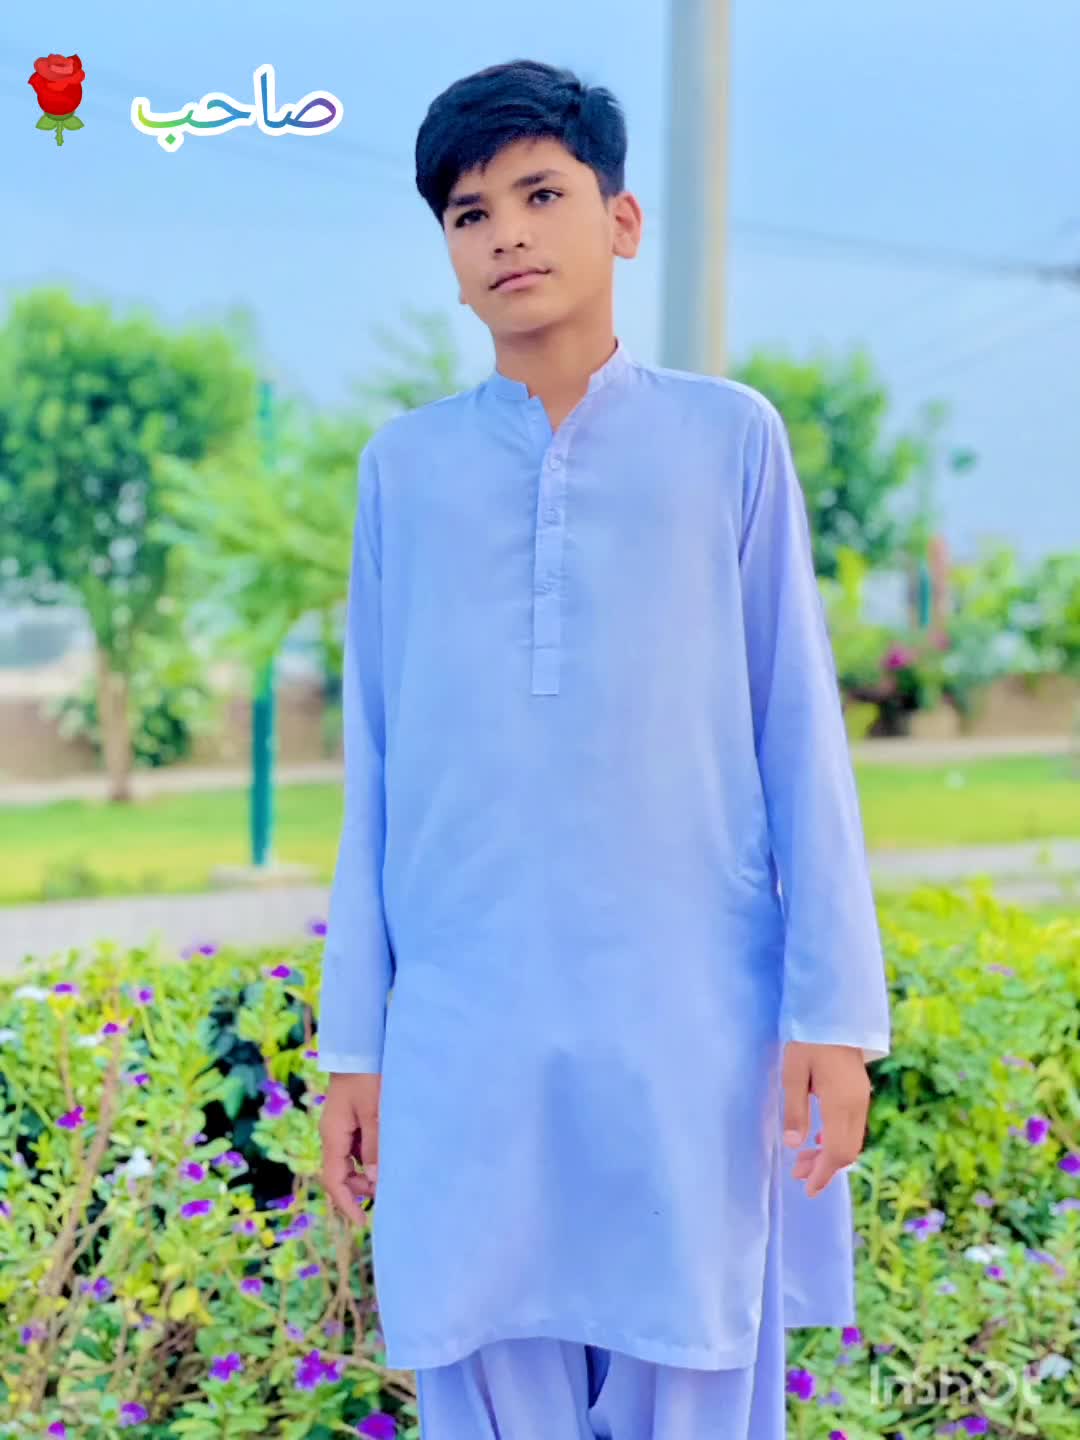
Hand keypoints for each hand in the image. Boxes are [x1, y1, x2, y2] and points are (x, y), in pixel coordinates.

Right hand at [319, 1072, 380, 1226]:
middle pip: (342, 1175)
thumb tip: (373, 1182)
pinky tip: (387, 1153)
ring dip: (367, 1172)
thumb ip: (374, 1147)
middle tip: (387, 1191)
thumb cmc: (367, 1077)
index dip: (347, 1205)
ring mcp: (342, 1128)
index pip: (334, 1181)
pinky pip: (358, 1147)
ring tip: (391, 1172)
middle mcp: (333, 1135)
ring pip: (351, 1162)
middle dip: (361, 1189)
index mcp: (333, 1136)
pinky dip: (370, 1156)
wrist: (359, 1047)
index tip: (363, 1222)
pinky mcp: (352, 1120)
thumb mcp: (374, 1113)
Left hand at [781, 1041, 869, 1198]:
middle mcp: (857, 1104)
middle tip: (798, 1175)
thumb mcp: (793, 1072)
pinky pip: (852, 1127)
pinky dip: (836, 1140)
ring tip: (802, 1161)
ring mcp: (861, 1098)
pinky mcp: (859, 1092)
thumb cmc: (809, 1039)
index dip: (823, 1173)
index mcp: (841, 1102)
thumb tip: (795, 1145)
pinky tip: (817, 1140)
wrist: (834, 1014)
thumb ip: (795, 1109)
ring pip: (851, 1140)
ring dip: (829, 1155)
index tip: (807, 1187)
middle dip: (824, 1168)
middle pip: (847, 1150)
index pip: (837, 1151)